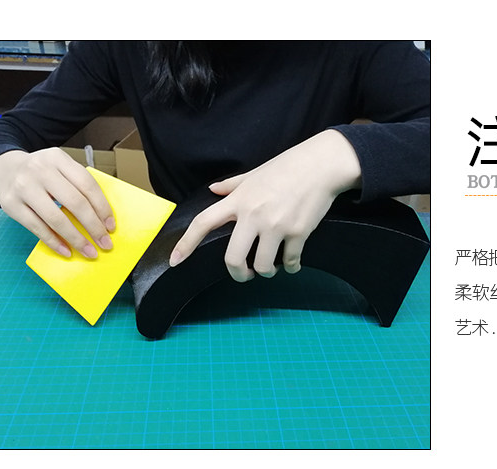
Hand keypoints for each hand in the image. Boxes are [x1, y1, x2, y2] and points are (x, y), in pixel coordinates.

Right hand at [0, 148, 114, 257]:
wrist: (3, 168)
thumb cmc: (41, 173)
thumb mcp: (60, 168)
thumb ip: (78, 185)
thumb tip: (102, 217)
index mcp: (58, 158)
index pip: (87, 185)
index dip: (102, 208)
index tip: (111, 226)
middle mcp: (40, 171)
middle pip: (75, 202)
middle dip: (93, 226)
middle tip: (105, 243)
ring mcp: (24, 187)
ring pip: (56, 218)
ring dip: (76, 238)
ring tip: (88, 251)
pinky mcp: (11, 205)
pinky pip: (37, 227)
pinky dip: (54, 242)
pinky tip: (66, 251)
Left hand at [169, 129, 361, 281]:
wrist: (321, 165)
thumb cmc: (288, 167)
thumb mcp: (255, 173)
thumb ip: (232, 185)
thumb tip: (213, 189)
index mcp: (239, 200)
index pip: (204, 223)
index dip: (186, 244)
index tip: (175, 261)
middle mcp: (253, 215)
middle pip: (233, 258)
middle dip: (238, 274)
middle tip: (246, 275)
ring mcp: (276, 225)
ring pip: (263, 266)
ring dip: (267, 271)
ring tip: (272, 267)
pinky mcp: (298, 233)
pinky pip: (290, 262)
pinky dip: (291, 267)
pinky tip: (293, 263)